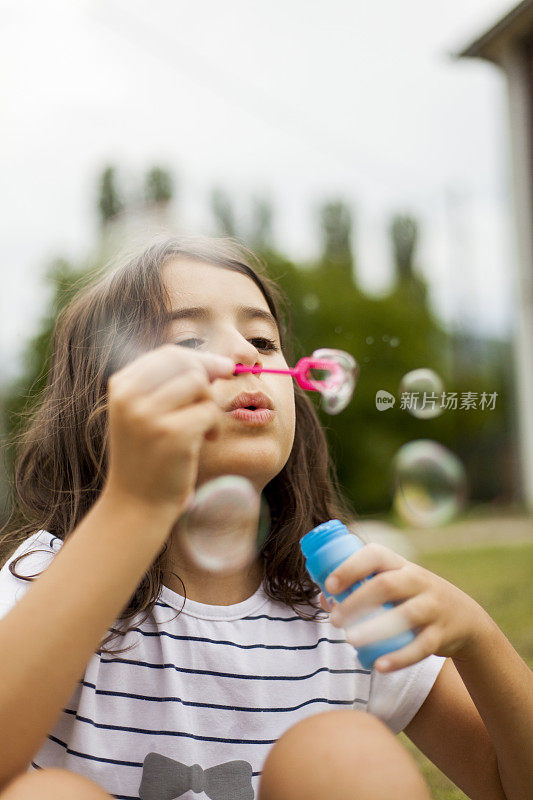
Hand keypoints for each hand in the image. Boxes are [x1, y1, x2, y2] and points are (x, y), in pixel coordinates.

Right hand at [104, 344, 234, 525]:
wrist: (137, 504)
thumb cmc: (150, 455)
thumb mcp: (148, 412)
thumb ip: (173, 384)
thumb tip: (221, 363)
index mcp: (121, 386)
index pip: (169, 354)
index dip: (200, 359)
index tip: (221, 369)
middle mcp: (130, 396)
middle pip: (186, 364)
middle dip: (208, 379)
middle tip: (209, 403)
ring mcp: (148, 415)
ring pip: (199, 385)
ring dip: (208, 405)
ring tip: (202, 427)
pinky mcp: (172, 434)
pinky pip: (208, 412)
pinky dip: (212, 426)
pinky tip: (204, 442)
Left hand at [317, 541, 490, 672]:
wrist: (465, 619)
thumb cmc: (413, 597)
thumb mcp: (394, 584)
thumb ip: (361, 587)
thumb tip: (323, 597)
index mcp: (400, 564)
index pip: (375, 555)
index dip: (350, 567)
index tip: (329, 585)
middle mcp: (418, 581)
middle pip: (386, 585)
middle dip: (357, 601)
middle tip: (335, 620)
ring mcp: (432, 607)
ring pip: (405, 616)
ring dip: (375, 628)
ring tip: (350, 640)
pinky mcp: (442, 634)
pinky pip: (421, 647)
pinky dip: (400, 657)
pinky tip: (379, 665)